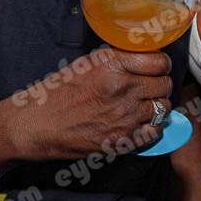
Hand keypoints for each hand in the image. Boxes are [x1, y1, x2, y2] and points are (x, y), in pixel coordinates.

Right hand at [19, 48, 173, 159]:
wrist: (36, 125)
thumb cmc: (56, 93)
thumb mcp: (86, 64)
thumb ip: (117, 61)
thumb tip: (145, 61)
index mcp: (112, 64)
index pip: (159, 61)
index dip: (161, 65)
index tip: (159, 68)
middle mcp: (122, 88)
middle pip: (164, 84)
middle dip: (160, 85)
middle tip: (151, 88)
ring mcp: (124, 116)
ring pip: (163, 108)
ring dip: (157, 107)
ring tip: (144, 106)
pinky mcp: (123, 139)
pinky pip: (154, 132)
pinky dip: (150, 128)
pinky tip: (138, 123)